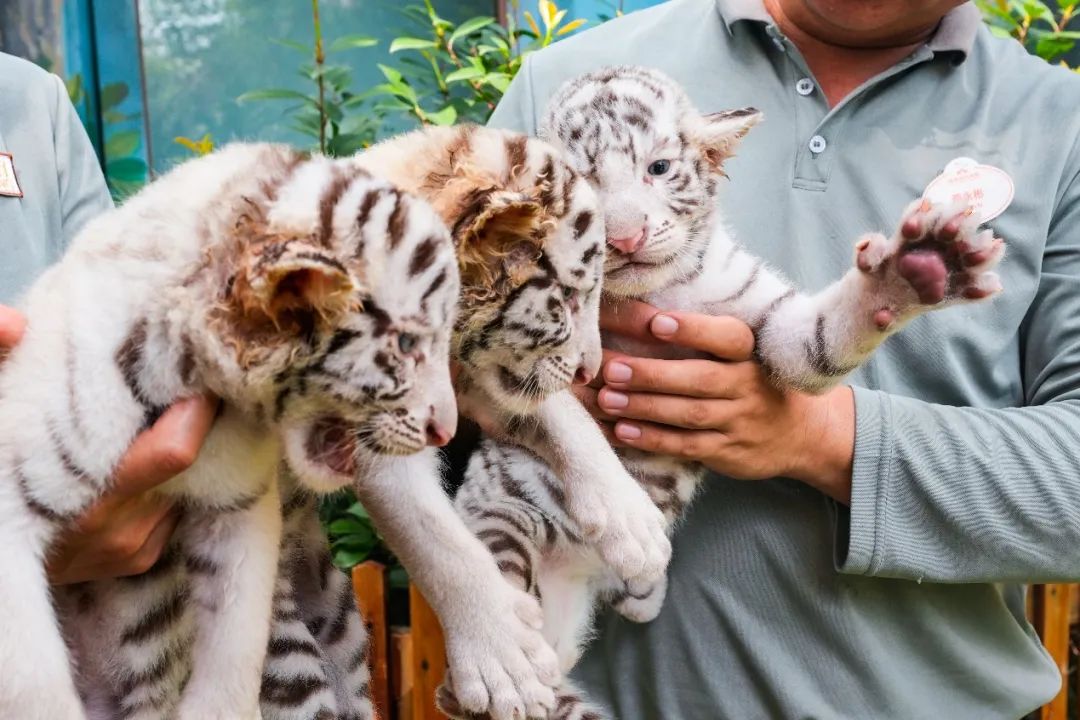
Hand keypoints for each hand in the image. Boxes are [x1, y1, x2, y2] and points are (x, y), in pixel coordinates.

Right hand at [0, 304, 219, 583]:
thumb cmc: (0, 472)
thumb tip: (14, 323)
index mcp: (84, 492)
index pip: (175, 450)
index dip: (197, 408)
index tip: (201, 370)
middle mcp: (118, 527)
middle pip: (190, 463)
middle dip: (192, 421)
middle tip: (188, 380)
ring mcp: (131, 548)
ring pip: (186, 485)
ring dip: (180, 452)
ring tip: (161, 416)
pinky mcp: (138, 559)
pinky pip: (174, 508)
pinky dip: (170, 481)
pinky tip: (146, 454)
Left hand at [574, 300, 854, 502]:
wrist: (802, 433)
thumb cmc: (755, 379)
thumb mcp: (745, 352)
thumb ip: (705, 336)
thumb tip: (641, 314)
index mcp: (750, 352)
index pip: (726, 337)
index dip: (693, 329)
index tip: (656, 323)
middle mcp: (747, 385)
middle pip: (699, 379)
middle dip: (652, 374)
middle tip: (611, 369)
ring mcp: (739, 421)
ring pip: (688, 415)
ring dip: (644, 407)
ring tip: (606, 399)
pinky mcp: (727, 451)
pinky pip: (686, 446)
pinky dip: (652, 439)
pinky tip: (621, 431)